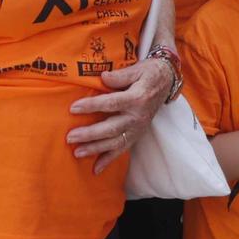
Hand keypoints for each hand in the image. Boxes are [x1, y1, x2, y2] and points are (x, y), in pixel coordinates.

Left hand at [68, 57, 167, 172]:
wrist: (167, 82)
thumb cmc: (149, 73)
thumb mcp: (137, 69)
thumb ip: (120, 75)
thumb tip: (103, 77)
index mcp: (137, 98)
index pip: (111, 103)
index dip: (92, 106)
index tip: (73, 108)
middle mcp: (138, 116)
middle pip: (112, 128)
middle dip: (90, 134)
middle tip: (70, 137)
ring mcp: (138, 128)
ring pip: (115, 142)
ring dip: (96, 149)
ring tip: (77, 152)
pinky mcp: (137, 134)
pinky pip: (122, 149)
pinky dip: (109, 160)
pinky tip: (95, 169)